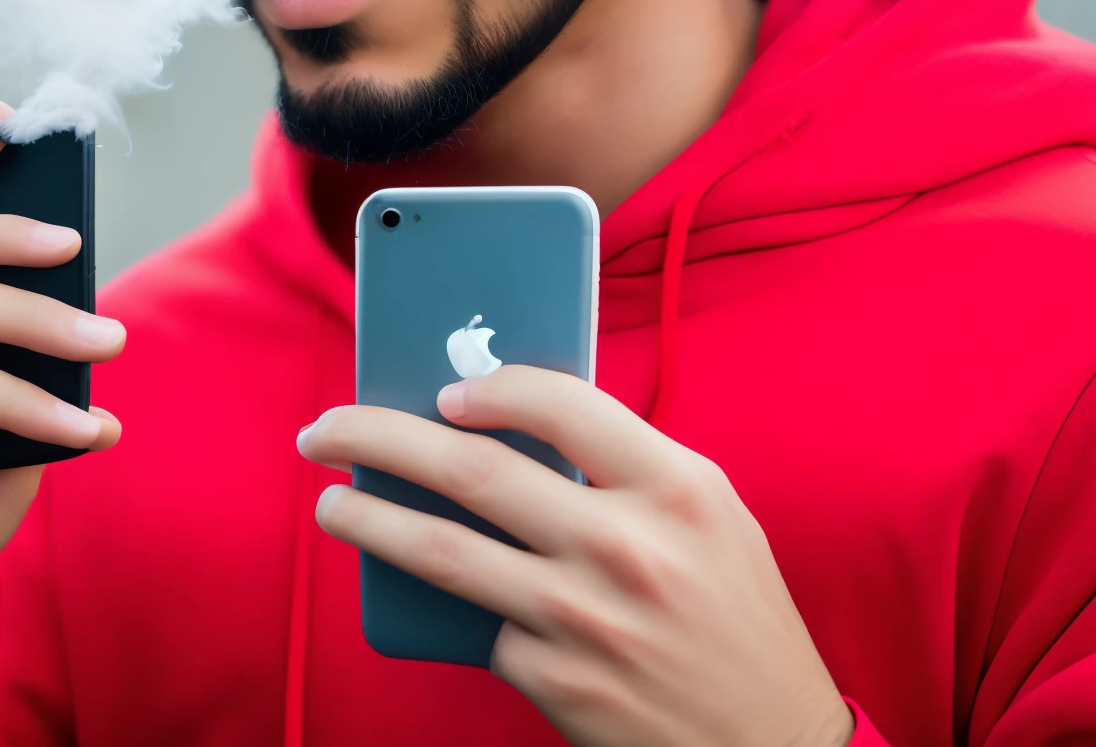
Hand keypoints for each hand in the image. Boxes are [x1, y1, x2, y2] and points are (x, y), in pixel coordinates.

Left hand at [298, 367, 851, 746]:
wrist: (770, 742)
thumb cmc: (736, 609)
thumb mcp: (709, 509)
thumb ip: (626, 459)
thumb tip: (511, 420)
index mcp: (675, 487)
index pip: (561, 404)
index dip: (491, 385)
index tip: (445, 389)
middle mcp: (625, 547)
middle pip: (472, 470)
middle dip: (378, 438)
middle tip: (325, 427)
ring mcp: (583, 619)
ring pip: (443, 551)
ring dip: (368, 520)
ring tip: (330, 503)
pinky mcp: (554, 681)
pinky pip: (480, 625)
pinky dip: (448, 601)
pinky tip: (421, 584)